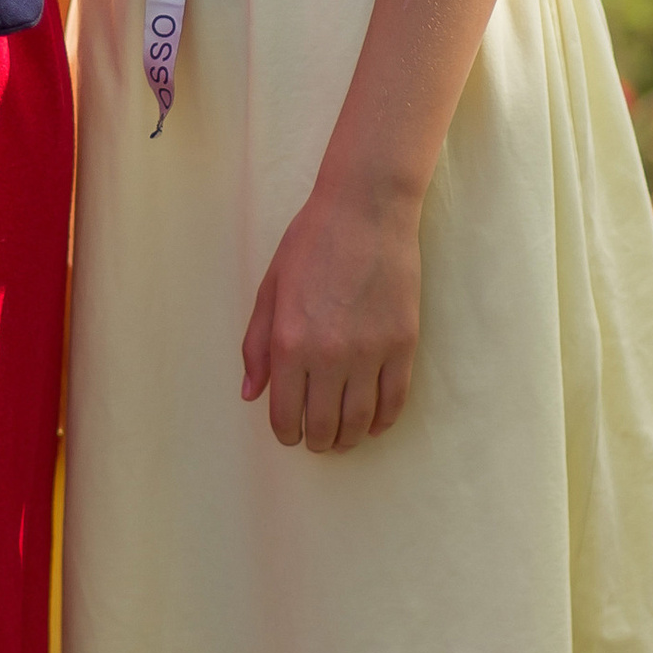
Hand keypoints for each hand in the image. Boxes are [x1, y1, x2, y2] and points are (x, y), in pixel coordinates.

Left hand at [240, 182, 421, 453]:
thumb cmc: (311, 243)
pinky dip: (383, 420)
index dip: (286, 433)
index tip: (289, 434)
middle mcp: (330, 356)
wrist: (366, 211)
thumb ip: (257, 345)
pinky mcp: (403, 344)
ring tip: (343, 439)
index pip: (286, 413)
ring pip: (360, 419)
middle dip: (317, 441)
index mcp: (290, 344)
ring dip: (349, 438)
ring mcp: (370, 352)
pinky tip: (374, 423)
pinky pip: (394, 399)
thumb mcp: (270, 290)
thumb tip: (250, 394)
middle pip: (324, 424)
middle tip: (317, 441)